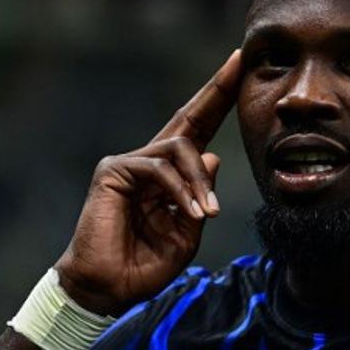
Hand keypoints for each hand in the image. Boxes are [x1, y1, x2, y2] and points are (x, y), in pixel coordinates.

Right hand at [54, 50, 242, 314]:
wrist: (109, 288)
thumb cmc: (146, 265)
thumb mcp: (188, 233)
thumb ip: (201, 197)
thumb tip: (213, 157)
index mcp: (171, 177)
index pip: (199, 133)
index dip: (219, 103)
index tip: (240, 70)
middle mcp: (151, 162)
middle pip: (189, 118)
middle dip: (217, 90)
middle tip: (238, 61)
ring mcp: (130, 163)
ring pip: (180, 149)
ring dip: (199, 182)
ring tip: (205, 214)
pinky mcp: (114, 171)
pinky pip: (159, 168)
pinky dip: (180, 190)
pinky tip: (190, 212)